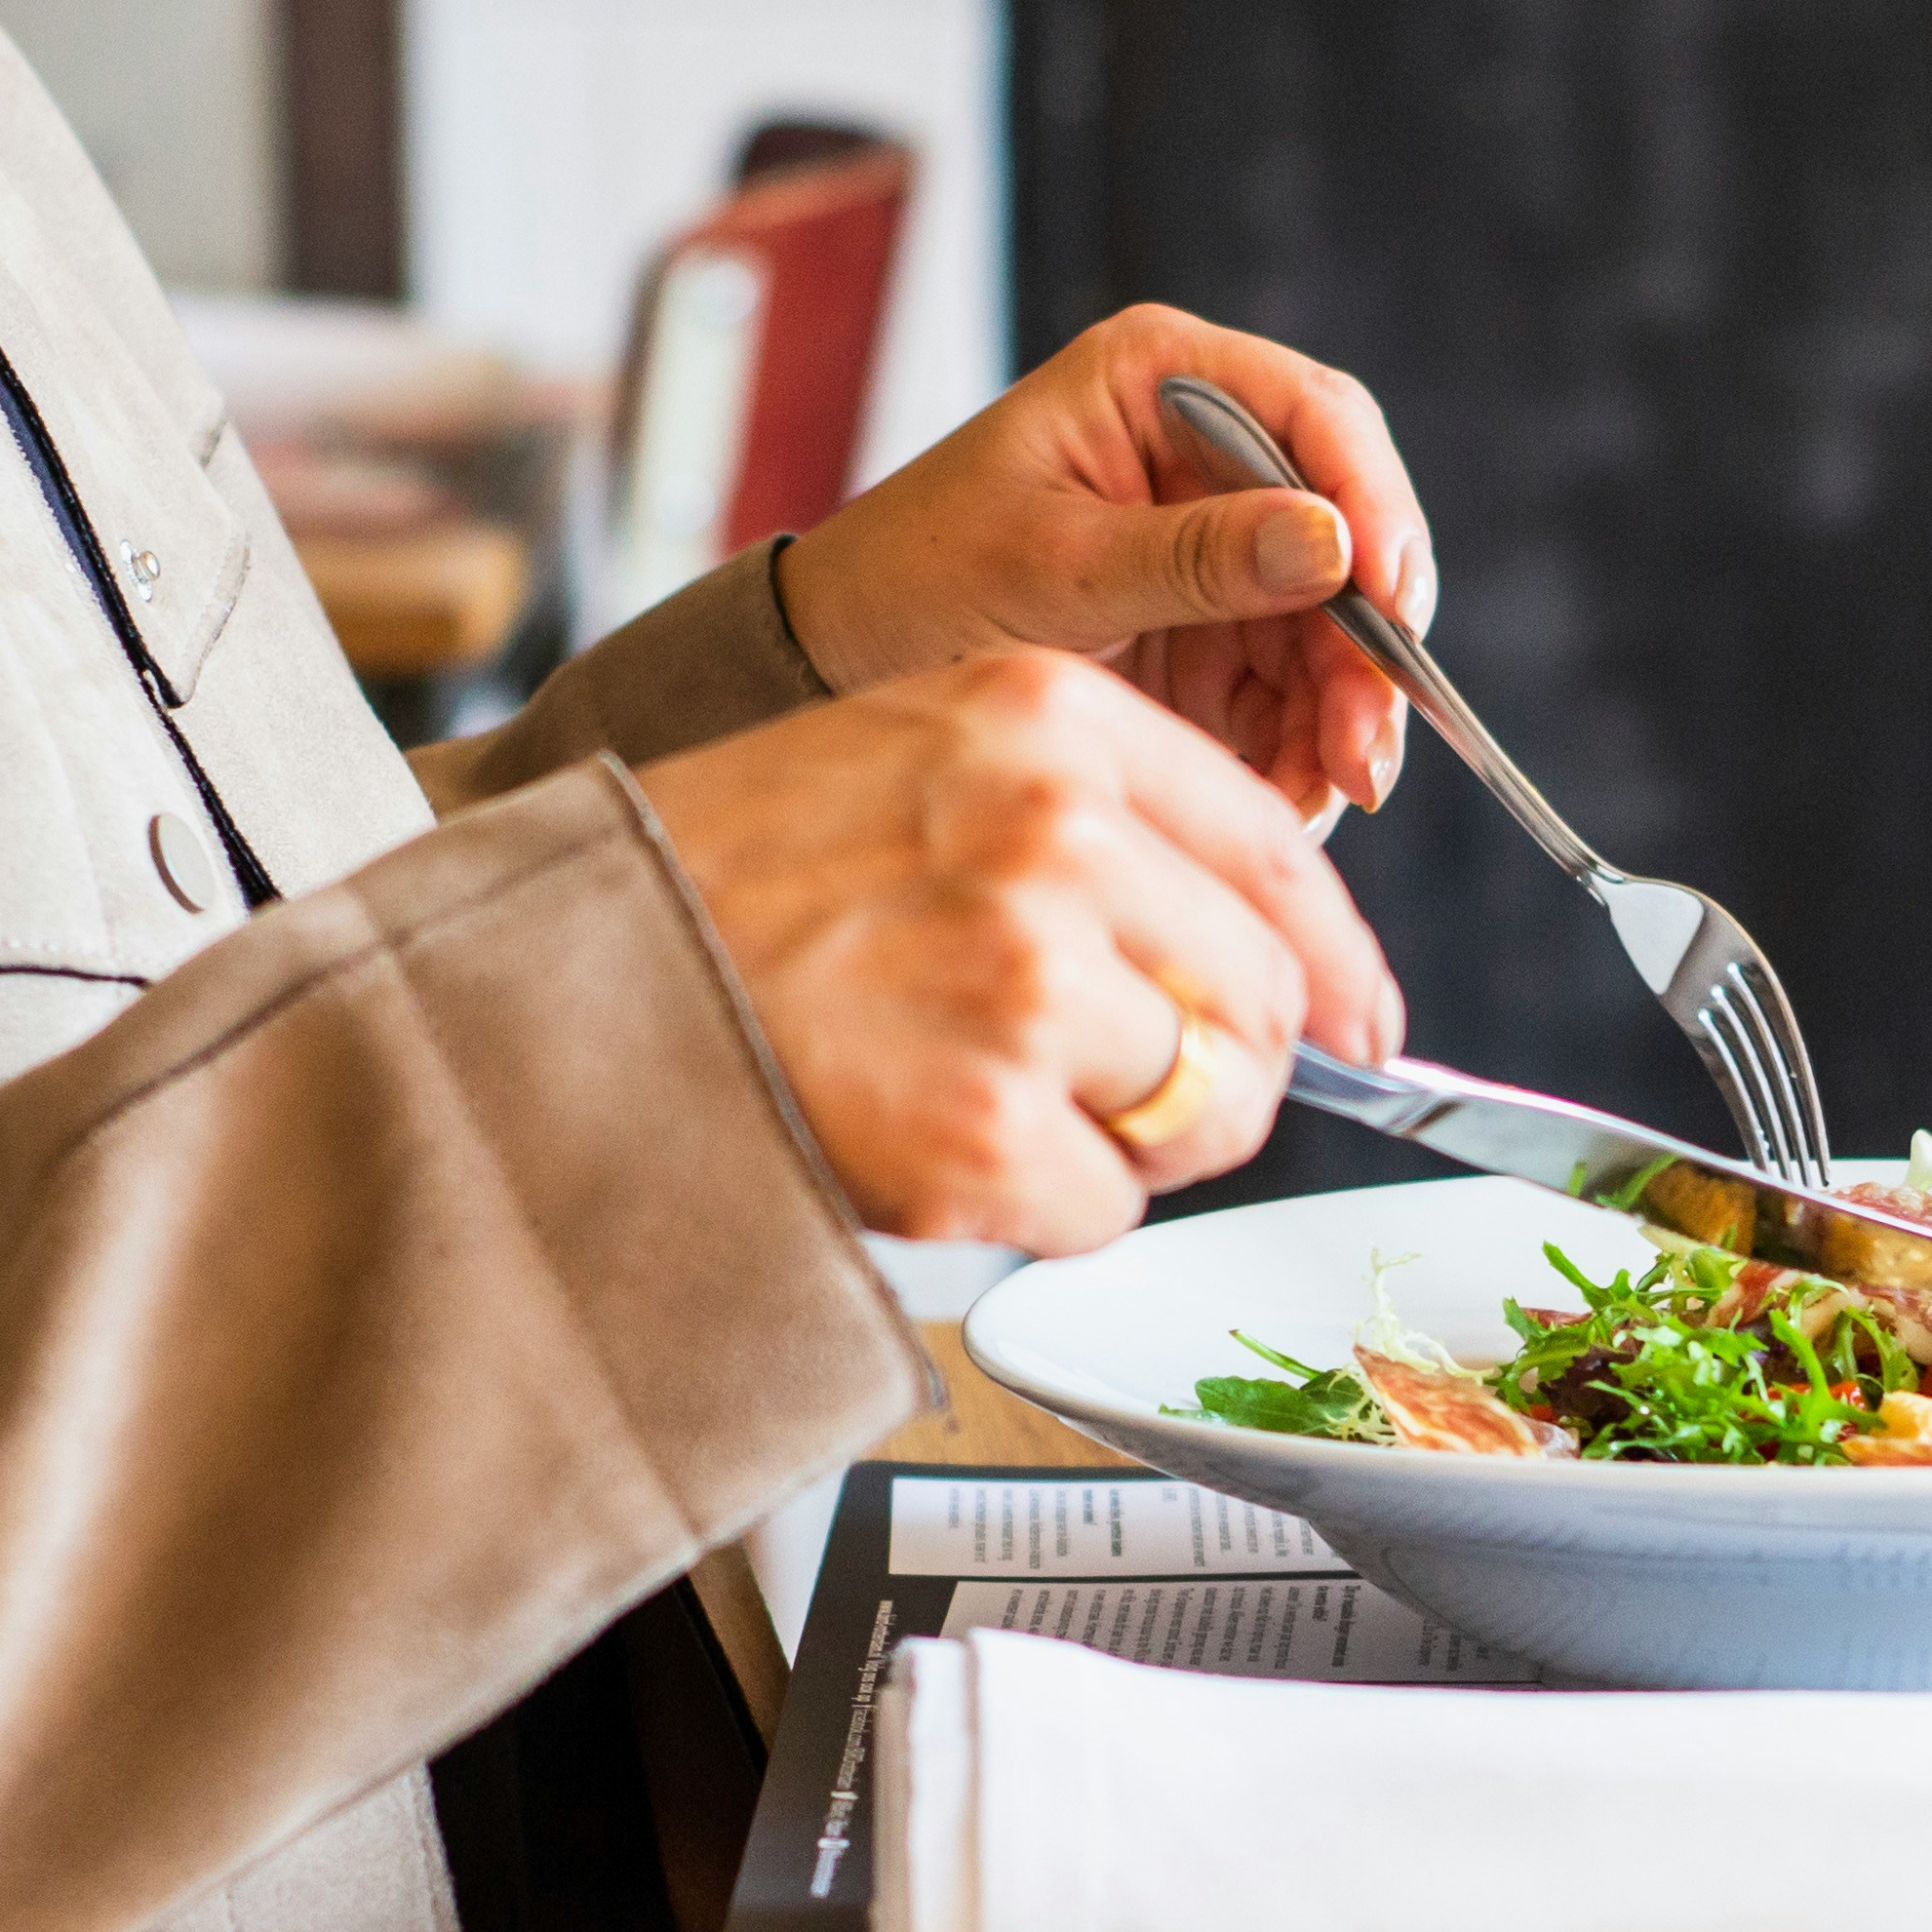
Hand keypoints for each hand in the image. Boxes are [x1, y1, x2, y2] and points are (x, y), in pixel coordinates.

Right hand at [638, 654, 1402, 1252]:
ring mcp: (1023, 984)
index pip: (1276, 852)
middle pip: (1264, 999)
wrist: (564, 978)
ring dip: (1125, 1141)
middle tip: (1129, 1094)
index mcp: (1047, 720)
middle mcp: (1054, 835)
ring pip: (1201, 1111)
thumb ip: (1086, 814)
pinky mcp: (985, 1128)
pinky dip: (1043, 1210)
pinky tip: (936, 1153)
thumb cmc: (727, 878)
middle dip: (1224, 1071)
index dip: (1338, 962)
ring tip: (990, 1102)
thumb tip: (1268, 947)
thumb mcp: (913, 755)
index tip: (1367, 1025)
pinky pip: (1109, 1209)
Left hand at [772, 306, 1429, 818]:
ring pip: (1331, 627)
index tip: (1391, 596)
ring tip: (1324, 796)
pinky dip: (1301, 748)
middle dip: (1365, 647)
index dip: (1373, 501)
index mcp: (1161, 379)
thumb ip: (1195, 558)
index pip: (1314, 418)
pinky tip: (1289, 799)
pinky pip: (1291, 689)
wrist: (842, 660)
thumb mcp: (1051, 565)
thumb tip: (1334, 545)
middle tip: (1366, 750)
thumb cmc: (918, 576)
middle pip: (1346, 535)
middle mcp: (1208, 452)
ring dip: (1341, 715)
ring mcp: (1218, 545)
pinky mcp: (1213, 631)